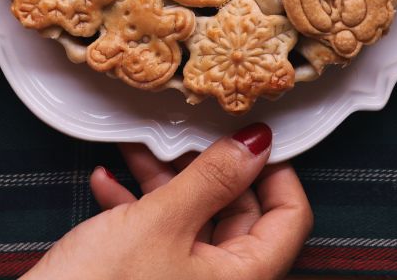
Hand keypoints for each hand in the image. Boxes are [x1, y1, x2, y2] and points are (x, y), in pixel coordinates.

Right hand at [25, 124, 311, 279]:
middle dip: (209, 168)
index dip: (276, 170)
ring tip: (137, 149)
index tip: (250, 134)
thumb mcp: (160, 222)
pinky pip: (159, 238)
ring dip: (166, 181)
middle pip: (241, 215)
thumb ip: (212, 179)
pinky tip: (106, 182)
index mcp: (242, 278)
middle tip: (186, 132)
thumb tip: (256, 143)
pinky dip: (137, 208)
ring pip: (195, 221)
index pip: (290, 218)